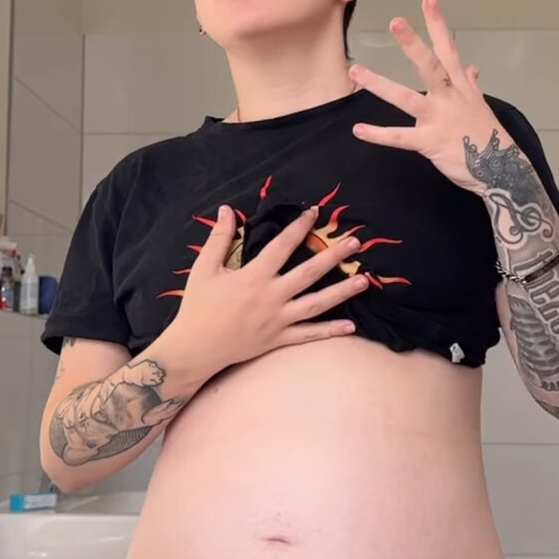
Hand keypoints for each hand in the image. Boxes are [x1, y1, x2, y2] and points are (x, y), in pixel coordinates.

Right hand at [168, 205, 369, 372]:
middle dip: (334, 256)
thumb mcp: (204, 268)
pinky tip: (352, 326)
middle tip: (355, 243)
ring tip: (364, 280)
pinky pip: (308, 334)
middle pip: (309, 273)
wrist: (194, 349)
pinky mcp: (278, 339)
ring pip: (316, 303)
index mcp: (254, 276)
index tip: (315, 212)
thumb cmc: (198, 307)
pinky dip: (330, 331)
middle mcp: (271, 297)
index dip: (299, 226)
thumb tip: (227, 210)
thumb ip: (218, 238)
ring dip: (342, 292)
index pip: (282, 245)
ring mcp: (278, 320)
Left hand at [349, 0, 513, 194]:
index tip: (428, 0)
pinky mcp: (429, 142)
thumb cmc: (488, 138)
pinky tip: (358, 130)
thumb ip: (470, 86)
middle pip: (430, 66)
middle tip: (395, 22)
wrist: (501, 170)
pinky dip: (378, 134)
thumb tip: (471, 68)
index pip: (448, 50)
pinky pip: (400, 137)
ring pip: (406, 98)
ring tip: (357, 71)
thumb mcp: (480, 106)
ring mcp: (438, 119)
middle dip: (412, 44)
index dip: (438, 25)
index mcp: (460, 87)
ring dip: (380, 84)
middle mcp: (449, 98)